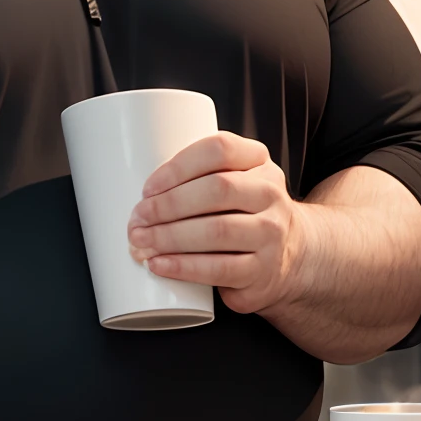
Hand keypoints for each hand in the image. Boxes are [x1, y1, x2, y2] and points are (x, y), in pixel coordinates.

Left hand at [127, 131, 302, 315]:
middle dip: (168, 205)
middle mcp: (270, 194)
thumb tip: (131, 183)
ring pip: (217, 231)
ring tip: (140, 242)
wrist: (290, 255)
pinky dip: (184, 267)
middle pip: (217, 189)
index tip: (147, 187)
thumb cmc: (241, 212)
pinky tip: (160, 265)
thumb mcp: (234, 179)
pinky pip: (220, 269)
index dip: (178, 166)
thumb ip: (197, 173)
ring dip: (170, 237)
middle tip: (137, 218)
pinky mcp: (263, 271)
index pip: (219, 149)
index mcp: (258, 162)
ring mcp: (271, 233)